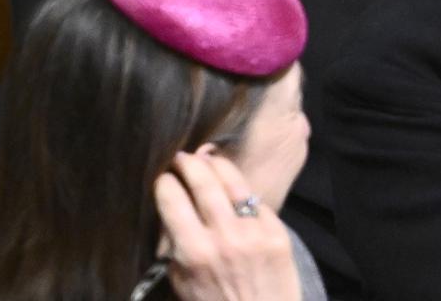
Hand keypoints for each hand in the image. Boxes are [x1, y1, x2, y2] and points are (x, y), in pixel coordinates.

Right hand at [155, 151, 301, 300]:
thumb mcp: (182, 282)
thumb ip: (175, 246)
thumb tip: (171, 209)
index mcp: (194, 252)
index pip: (171, 197)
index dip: (163, 182)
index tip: (163, 179)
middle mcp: (224, 237)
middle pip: (201, 179)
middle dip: (186, 162)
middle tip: (180, 158)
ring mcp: (254, 232)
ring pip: (231, 178)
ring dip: (214, 163)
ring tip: (205, 159)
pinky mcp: (277, 232)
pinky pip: (255, 198)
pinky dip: (240, 189)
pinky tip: (232, 185)